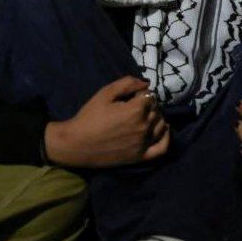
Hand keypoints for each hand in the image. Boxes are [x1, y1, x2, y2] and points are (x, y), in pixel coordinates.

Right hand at [44, 76, 168, 167]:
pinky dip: (166, 137)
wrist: (75, 144)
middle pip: (157, 110)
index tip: (130, 98)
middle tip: (134, 108)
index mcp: (136, 110)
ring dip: (156, 118)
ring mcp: (144, 143)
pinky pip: (162, 148)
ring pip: (162, 125)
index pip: (150, 96)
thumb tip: (147, 83)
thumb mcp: (105, 93)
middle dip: (148, 106)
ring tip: (143, 117)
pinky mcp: (141, 157)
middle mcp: (144, 127)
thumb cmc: (89, 116)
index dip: (140, 94)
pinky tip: (162, 130)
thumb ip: (128, 83)